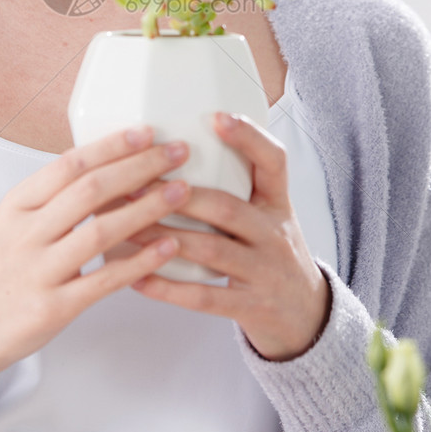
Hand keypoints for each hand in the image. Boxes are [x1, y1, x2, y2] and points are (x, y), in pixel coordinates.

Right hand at [0, 127, 191, 415]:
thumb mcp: (13, 222)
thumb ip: (53, 197)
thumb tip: (108, 164)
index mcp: (18, 204)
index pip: (70, 163)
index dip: (112, 146)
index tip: (148, 132)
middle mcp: (26, 233)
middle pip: (90, 190)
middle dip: (139, 167)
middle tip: (178, 152)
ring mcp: (39, 271)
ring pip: (100, 232)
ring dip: (147, 208)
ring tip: (182, 191)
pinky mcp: (53, 308)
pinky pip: (103, 281)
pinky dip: (139, 262)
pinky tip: (168, 247)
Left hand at [127, 113, 331, 361]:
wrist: (304, 313)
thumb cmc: (270, 253)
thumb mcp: (268, 214)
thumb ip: (237, 186)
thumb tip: (178, 149)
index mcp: (277, 203)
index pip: (274, 162)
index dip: (249, 138)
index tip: (216, 118)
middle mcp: (274, 234)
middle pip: (228, 208)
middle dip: (180, 196)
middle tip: (136, 185)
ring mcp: (264, 272)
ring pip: (212, 251)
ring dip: (164, 238)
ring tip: (125, 228)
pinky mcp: (251, 307)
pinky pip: (205, 297)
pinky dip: (169, 288)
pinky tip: (138, 278)